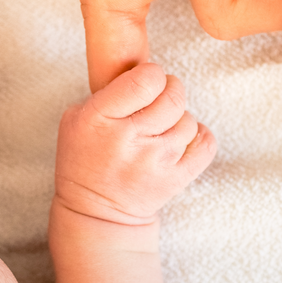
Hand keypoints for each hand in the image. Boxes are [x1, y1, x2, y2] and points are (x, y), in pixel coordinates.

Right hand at [55, 63, 215, 223]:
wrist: (96, 213)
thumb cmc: (85, 159)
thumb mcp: (75, 119)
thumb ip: (106, 92)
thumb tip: (144, 69)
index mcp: (100, 118)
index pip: (145, 80)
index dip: (152, 74)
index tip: (147, 81)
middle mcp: (129, 139)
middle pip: (173, 97)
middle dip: (171, 90)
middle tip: (160, 98)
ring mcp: (155, 161)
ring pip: (189, 120)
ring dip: (179, 119)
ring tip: (162, 128)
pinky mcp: (176, 179)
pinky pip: (205, 143)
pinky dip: (198, 137)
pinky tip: (181, 141)